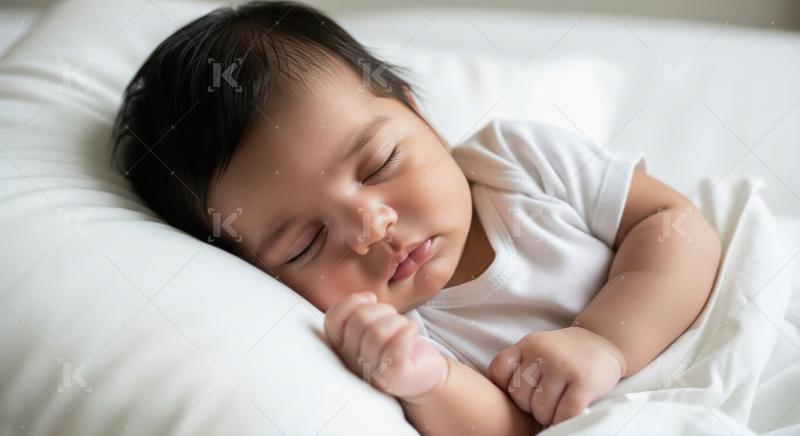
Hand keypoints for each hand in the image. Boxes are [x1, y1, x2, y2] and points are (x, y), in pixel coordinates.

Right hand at [324, 291, 448, 399]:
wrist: (424, 375)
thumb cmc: (398, 347)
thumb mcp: (375, 327)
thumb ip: (361, 314)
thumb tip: (368, 297)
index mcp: (341, 349)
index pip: (333, 320)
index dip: (351, 302)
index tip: (371, 299)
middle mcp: (351, 364)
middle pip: (359, 320)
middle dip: (382, 310)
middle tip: (394, 319)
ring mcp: (371, 374)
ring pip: (378, 332)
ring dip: (398, 321)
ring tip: (406, 328)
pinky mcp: (393, 377)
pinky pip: (395, 347)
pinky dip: (407, 331)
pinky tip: (412, 331)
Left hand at [488, 326, 625, 426]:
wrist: (604, 342)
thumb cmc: (564, 354)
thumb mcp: (537, 349)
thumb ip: (520, 366)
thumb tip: (503, 402)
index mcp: (527, 345)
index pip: (499, 371)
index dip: (507, 388)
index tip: (523, 392)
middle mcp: (542, 353)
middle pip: (519, 395)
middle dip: (529, 406)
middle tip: (543, 404)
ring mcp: (563, 366)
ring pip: (541, 408)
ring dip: (547, 417)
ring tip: (556, 410)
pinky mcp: (583, 382)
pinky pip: (565, 413)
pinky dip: (563, 420)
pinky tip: (567, 415)